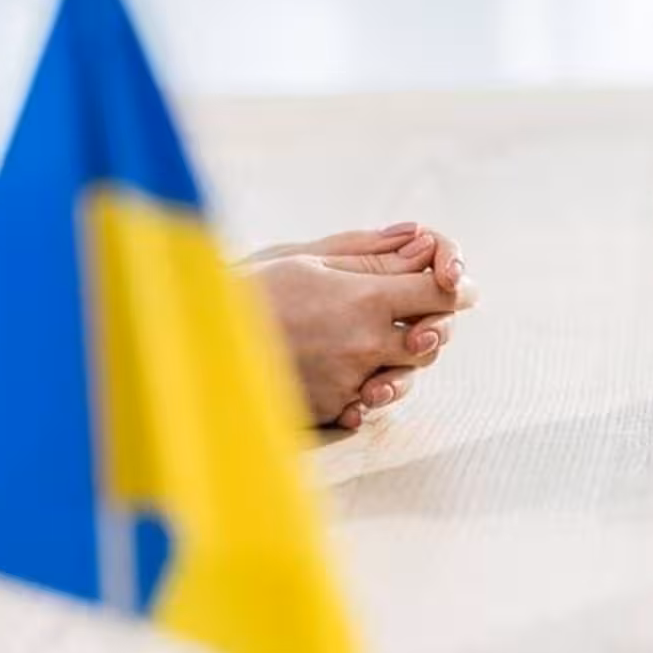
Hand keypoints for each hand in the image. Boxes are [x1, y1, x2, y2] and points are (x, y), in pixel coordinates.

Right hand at [240, 224, 476, 428]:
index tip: (452, 281)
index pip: (439, 294)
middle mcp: (366, 345)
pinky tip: (348, 372)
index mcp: (365, 300)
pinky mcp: (331, 409)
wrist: (198, 347)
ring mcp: (350, 382)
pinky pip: (369, 402)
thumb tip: (423, 244)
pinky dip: (366, 387)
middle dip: (431, 323)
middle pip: (432, 339)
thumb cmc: (251, 291)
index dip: (454, 286)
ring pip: (406, 375)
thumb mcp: (308, 260)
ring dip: (402, 358)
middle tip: (413, 310)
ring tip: (375, 339)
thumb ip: (371, 256)